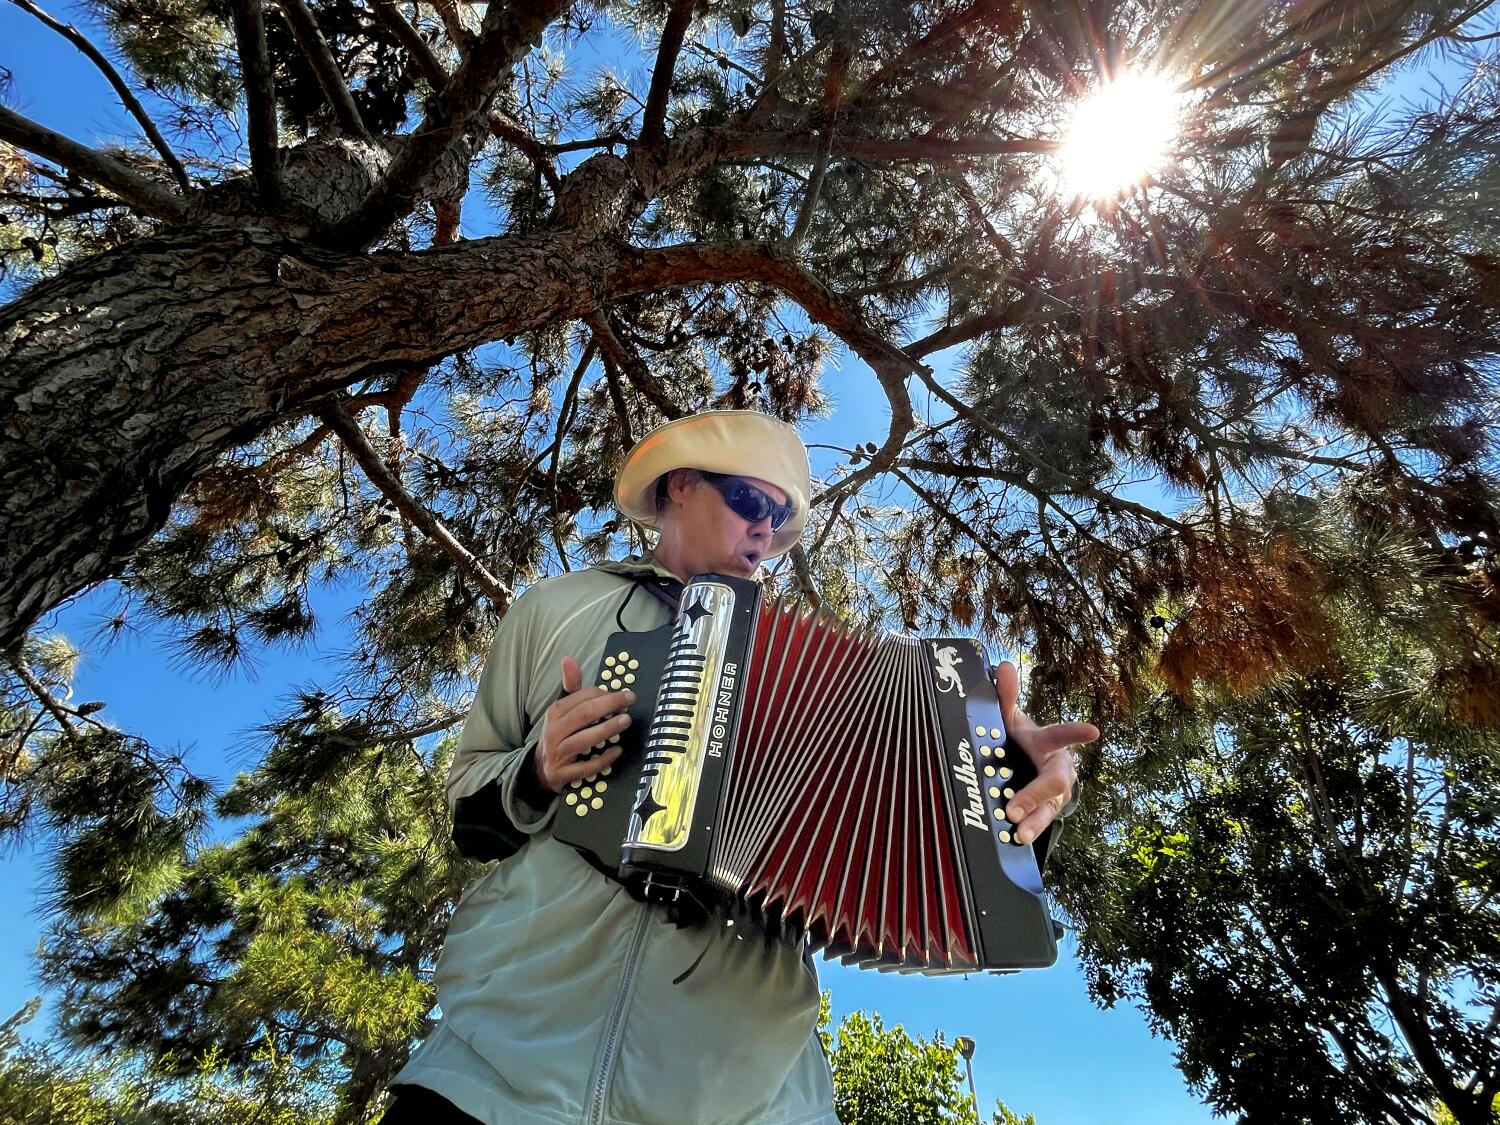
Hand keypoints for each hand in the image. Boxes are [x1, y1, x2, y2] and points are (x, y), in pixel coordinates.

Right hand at [534, 656, 634, 793]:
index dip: (606, 694)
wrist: (540, 769)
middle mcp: (554, 731)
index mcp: (555, 712)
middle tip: (630, 701)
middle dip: (610, 705)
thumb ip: (570, 686)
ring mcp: (557, 754)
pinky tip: (617, 751)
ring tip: (626, 721)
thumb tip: (568, 658)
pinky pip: (586, 767)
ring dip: (608, 729)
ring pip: (585, 739)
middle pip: (585, 714)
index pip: (583, 697)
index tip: (623, 695)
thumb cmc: (559, 734)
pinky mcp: (562, 774)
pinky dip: (603, 759)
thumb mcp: (561, 709)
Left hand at [995, 660, 1098, 844]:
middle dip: (1035, 795)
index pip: (1060, 736)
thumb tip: (1003, 665)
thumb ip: (1006, 695)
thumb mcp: (1011, 719)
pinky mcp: (1045, 813)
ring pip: (1049, 810)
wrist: (1028, 766)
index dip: (1075, 733)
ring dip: (1035, 822)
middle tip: (1014, 809)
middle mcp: (1057, 771)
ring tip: (1019, 835)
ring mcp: (1054, 796)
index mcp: (1048, 745)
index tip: (1093, 731)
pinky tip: (1014, 845)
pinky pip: (1040, 824)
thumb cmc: (1021, 740)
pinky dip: (1029, 833)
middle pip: (1053, 783)